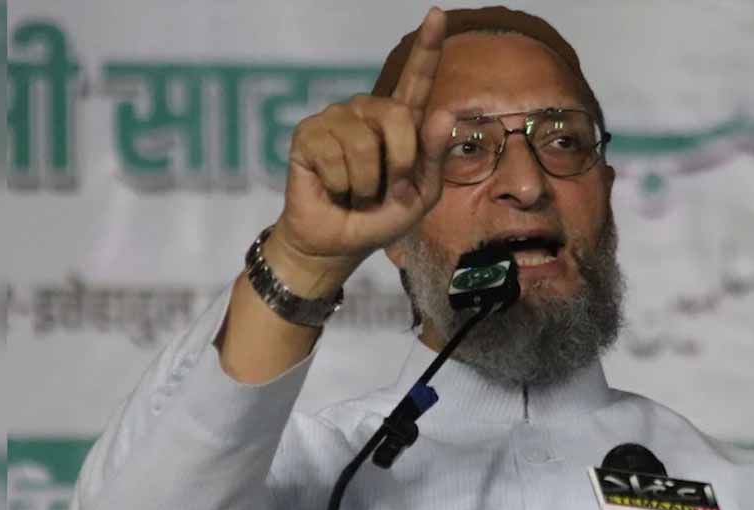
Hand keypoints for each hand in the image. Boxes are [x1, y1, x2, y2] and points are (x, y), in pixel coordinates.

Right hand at [273, 7, 455, 268]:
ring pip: (365, 144)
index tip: (437, 14)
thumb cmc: (382, 217)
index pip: (416, 80)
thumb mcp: (422, 193)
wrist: (340, 243)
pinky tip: (334, 189)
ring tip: (357, 193)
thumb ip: (434, 155)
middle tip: (388, 191)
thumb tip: (446, 110)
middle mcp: (368, 111)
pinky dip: (342, 185)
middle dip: (400, 166)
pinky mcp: (308, 133)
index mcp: (400, 122)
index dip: (428, 48)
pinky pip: (334, 157)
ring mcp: (336, 118)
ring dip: (368, 184)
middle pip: (397, 118)